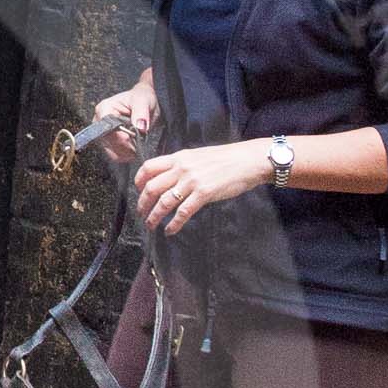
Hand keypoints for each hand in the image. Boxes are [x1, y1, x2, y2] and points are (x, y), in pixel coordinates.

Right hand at [94, 76, 158, 163]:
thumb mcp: (144, 100)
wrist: (146, 105)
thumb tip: (140, 127)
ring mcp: (102, 135)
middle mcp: (98, 123)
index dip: (122, 137)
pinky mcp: (107, 144)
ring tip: (138, 141)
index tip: (136, 137)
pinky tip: (134, 147)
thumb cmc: (142, 98)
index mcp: (104, 109)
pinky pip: (114, 156)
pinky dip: (126, 155)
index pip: (107, 130)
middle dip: (126, 145)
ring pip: (111, 152)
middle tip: (140, 139)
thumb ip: (141, 113)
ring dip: (127, 151)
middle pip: (108, 143)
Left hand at [134, 141, 273, 233]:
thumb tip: (168, 178)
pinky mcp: (204, 194)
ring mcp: (192, 181)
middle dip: (142, 204)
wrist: (249, 160)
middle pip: (151, 187)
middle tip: (141, 214)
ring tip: (151, 225)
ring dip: (154, 217)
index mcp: (179, 157)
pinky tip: (170, 231)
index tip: (138, 191)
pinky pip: (182, 212)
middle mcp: (182, 168)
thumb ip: (182, 165)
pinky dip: (173, 224)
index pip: (149, 167)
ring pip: (164, 202)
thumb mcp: (198, 156)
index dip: (139, 181)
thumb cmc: (226, 158)